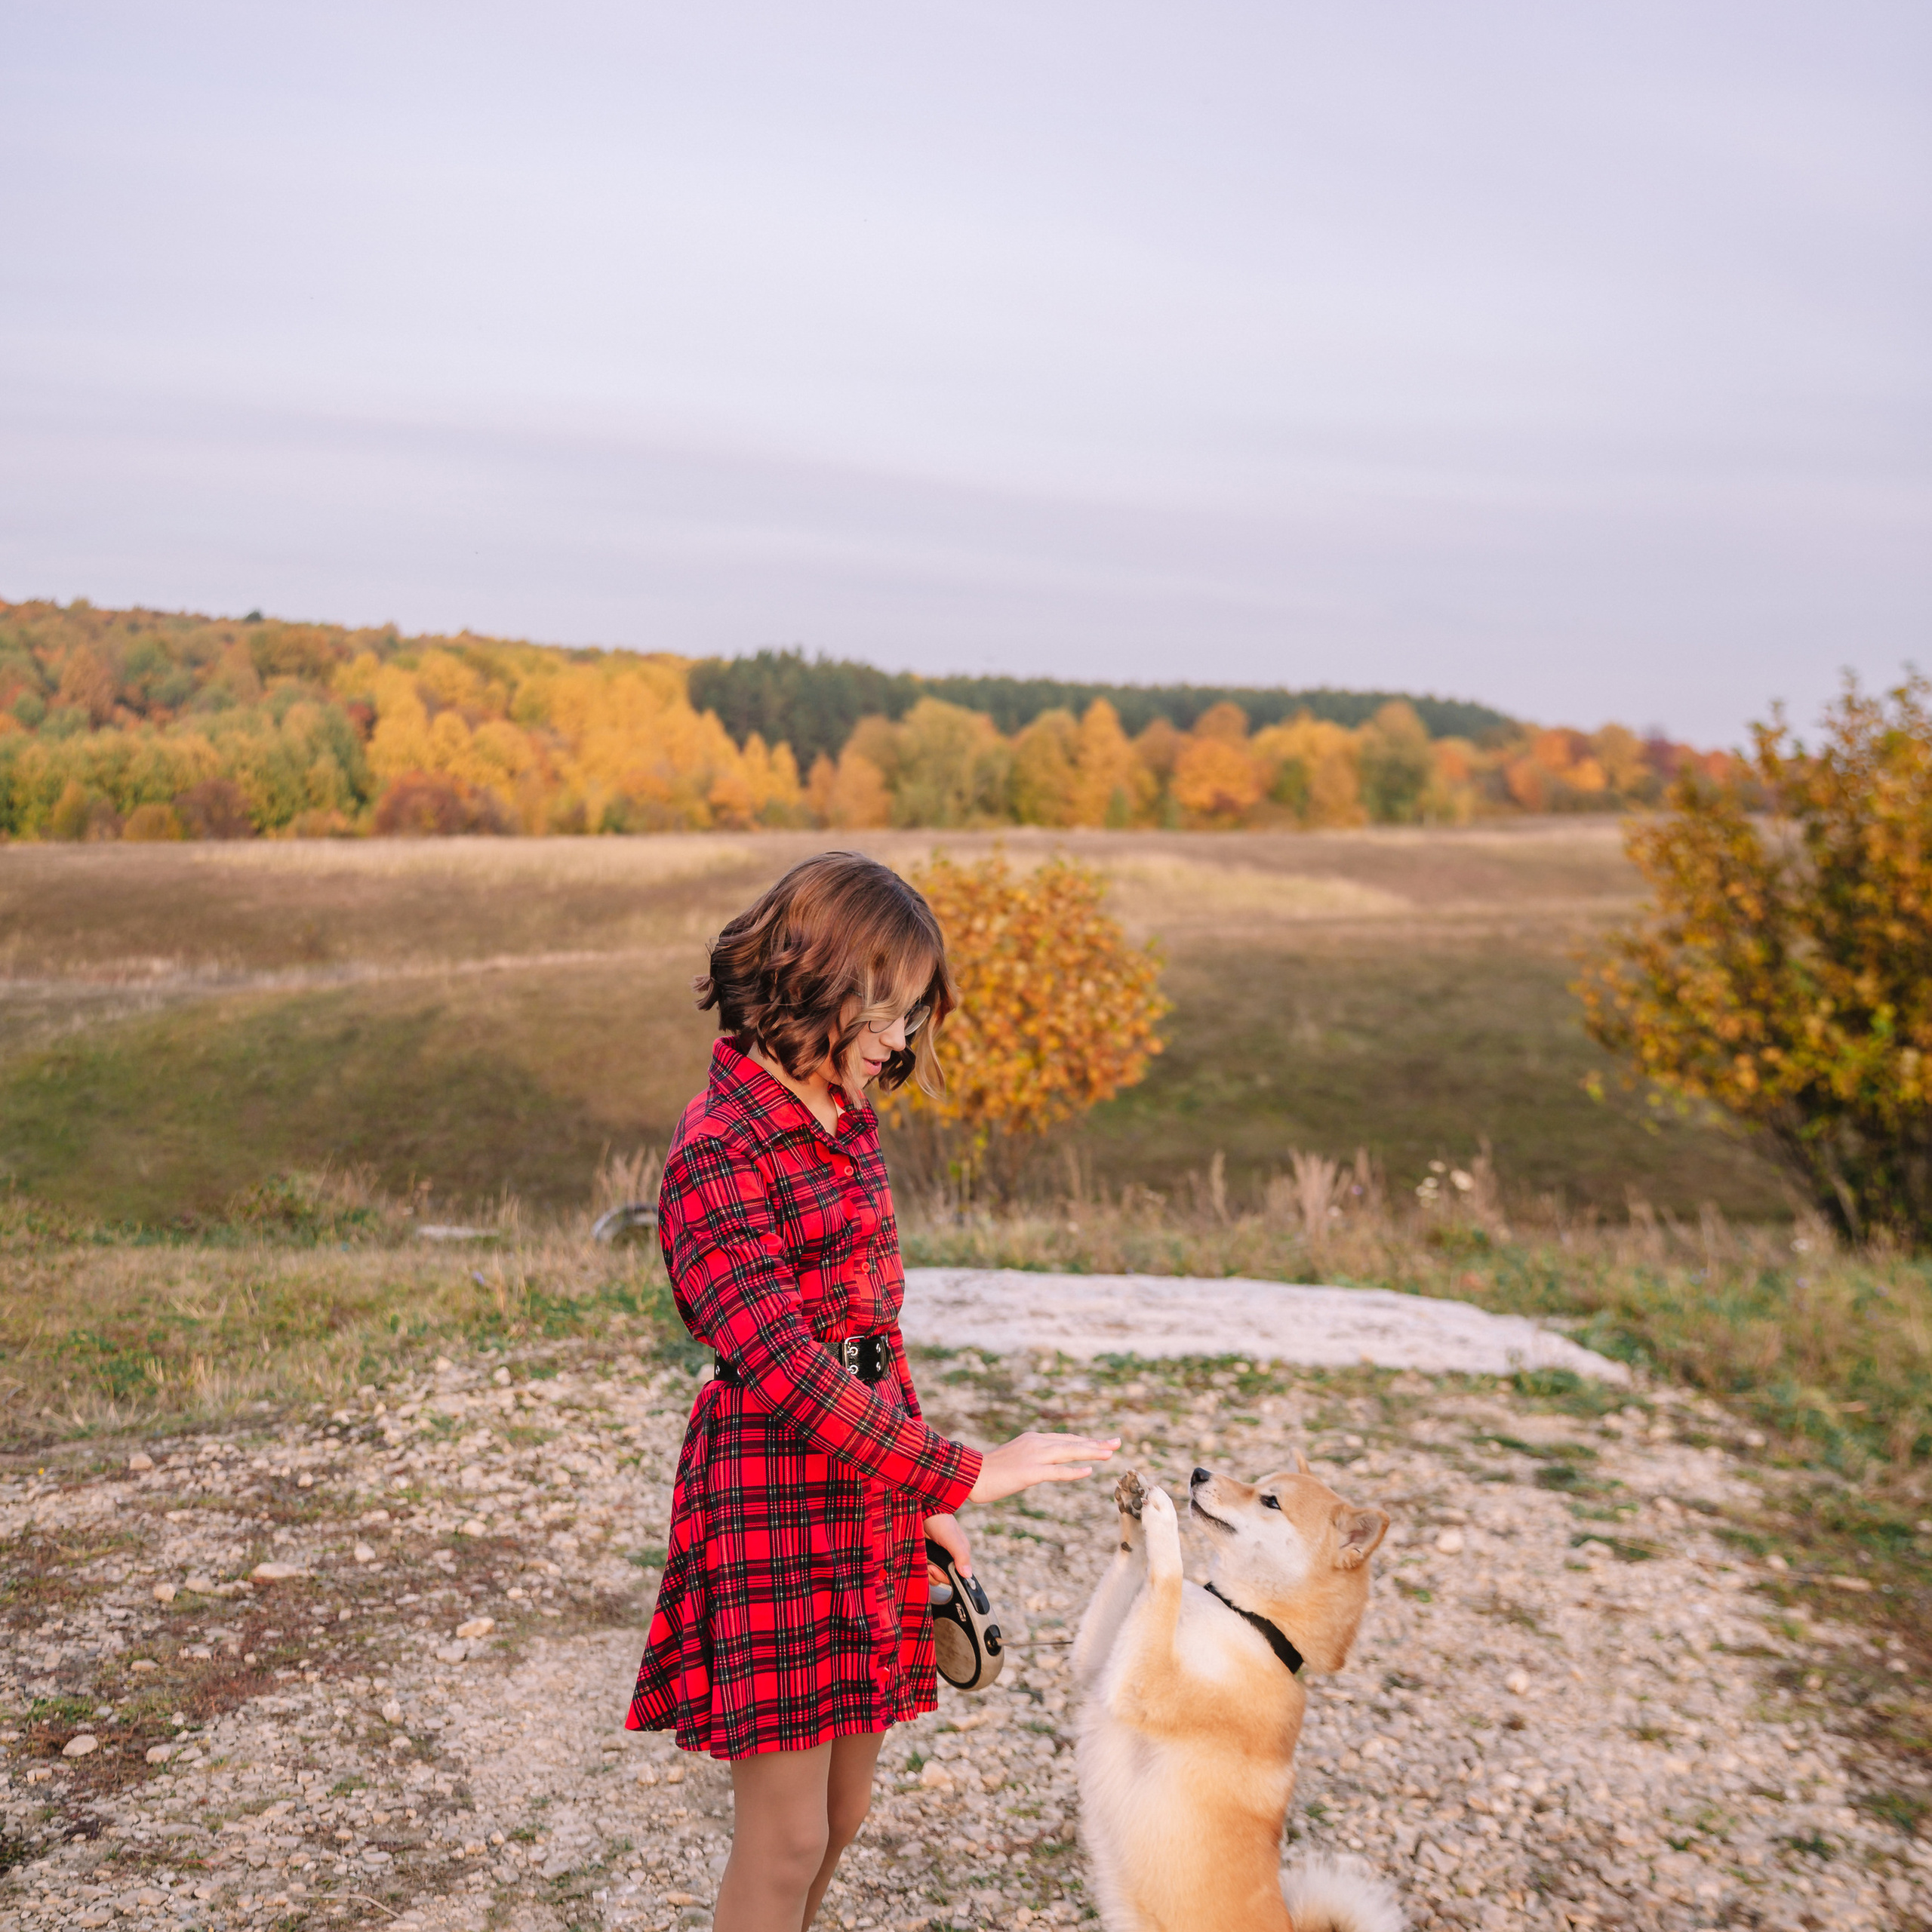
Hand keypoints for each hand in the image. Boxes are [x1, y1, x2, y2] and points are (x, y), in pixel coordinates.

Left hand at [925, 1511, 971, 1583]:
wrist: (920, 1507)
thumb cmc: (938, 1518)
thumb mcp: (950, 1536)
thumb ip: (961, 1554)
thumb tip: (967, 1575)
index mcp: (960, 1553)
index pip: (955, 1576)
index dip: (943, 1576)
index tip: (933, 1569)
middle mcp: (950, 1556)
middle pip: (943, 1577)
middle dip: (933, 1573)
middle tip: (927, 1564)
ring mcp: (937, 1556)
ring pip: (932, 1575)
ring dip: (925, 1570)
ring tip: (922, 1558)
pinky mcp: (926, 1554)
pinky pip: (924, 1569)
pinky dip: (920, 1566)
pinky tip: (917, 1558)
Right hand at [967, 1430, 1119, 1504]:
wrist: (969, 1474)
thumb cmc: (988, 1471)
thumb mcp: (1015, 1459)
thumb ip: (1032, 1459)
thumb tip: (1046, 1466)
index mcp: (1033, 1440)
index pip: (1066, 1439)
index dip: (1086, 1441)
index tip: (1103, 1442)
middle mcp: (1036, 1443)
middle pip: (1072, 1442)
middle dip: (1096, 1442)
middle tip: (1117, 1442)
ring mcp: (1033, 1457)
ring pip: (1069, 1452)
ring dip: (1091, 1451)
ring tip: (1111, 1453)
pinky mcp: (1029, 1472)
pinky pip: (1056, 1472)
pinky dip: (1073, 1471)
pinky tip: (1089, 1470)